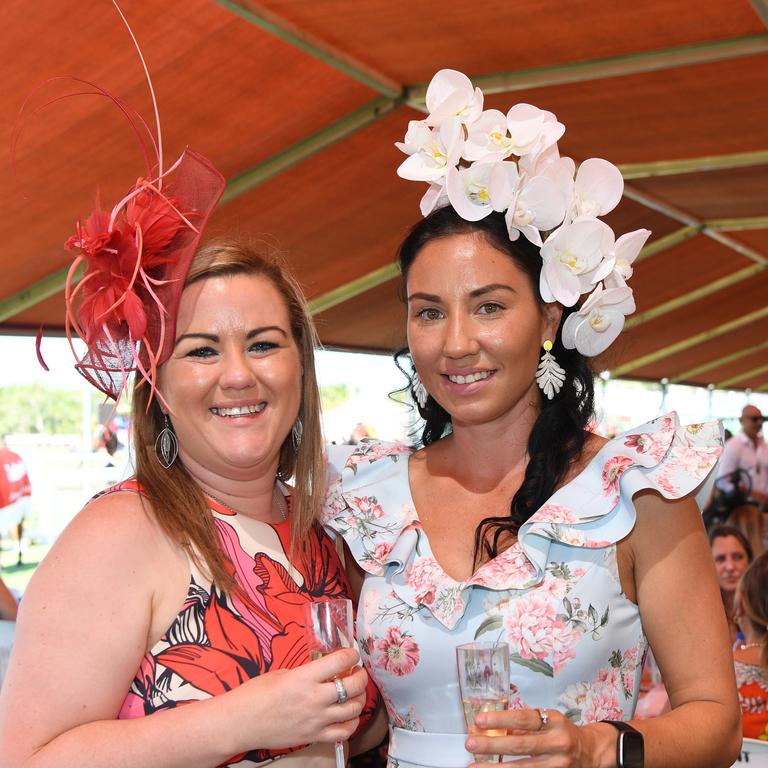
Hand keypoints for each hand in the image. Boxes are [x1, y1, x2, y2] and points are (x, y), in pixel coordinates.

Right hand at [225, 647, 368, 753]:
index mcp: (304, 677)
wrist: (240, 723)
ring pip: (353, 709)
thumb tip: (324, 669)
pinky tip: (348, 715)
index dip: (351, 654)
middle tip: (357, 672)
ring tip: (355, 692)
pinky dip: (352, 723)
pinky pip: (344, 732)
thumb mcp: (282, 673)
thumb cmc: (255, 694)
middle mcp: (314, 699)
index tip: (351, 654)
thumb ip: (306, 672)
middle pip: (353, 686)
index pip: (340, 661)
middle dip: (361, 676)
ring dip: (359, 698)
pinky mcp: (313, 736)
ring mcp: (316, 720)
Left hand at [466, 708, 616, 766]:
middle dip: (493, 746)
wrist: (592, 753)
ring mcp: (558, 766)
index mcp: (554, 723)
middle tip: (471, 744)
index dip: (501, 719)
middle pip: (521, 746)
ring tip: (476, 766)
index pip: (524, 719)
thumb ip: (524, 724)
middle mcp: (558, 744)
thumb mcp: (548, 721)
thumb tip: (493, 726)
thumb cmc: (564, 733)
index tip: (480, 721)